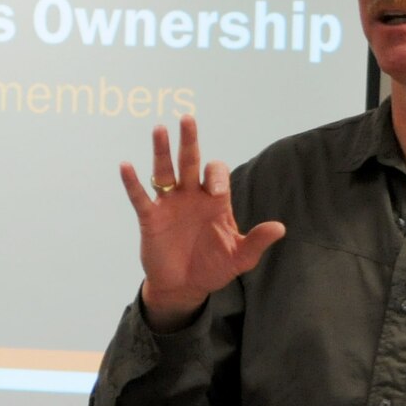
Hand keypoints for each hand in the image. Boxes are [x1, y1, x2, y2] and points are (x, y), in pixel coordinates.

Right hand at [119, 115, 284, 330]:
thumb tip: (280, 228)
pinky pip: (140, 197)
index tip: (215, 193)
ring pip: (164, 172)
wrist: (185, 287)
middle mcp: (191, 196)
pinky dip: (132, 182)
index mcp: (214, 201)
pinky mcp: (151, 218)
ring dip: (161, 151)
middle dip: (189, 141)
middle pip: (190, 161)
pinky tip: (125, 165)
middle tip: (188, 119)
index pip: (216, 174)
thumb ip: (257, 241)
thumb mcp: (240, 258)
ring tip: (159, 129)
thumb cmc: (213, 268)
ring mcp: (170, 205)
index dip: (217, 177)